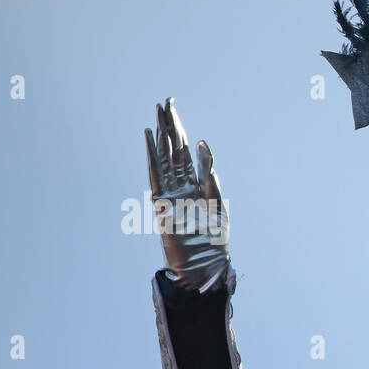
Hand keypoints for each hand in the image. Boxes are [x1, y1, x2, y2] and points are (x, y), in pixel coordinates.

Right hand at [145, 97, 230, 291]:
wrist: (203, 265)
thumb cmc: (214, 242)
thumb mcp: (218, 208)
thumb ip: (212, 181)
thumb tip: (205, 152)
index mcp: (197, 187)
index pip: (186, 154)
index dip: (181, 133)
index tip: (175, 112)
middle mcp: (181, 186)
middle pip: (174, 150)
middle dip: (170, 126)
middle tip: (165, 103)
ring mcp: (170, 192)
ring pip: (164, 157)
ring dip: (161, 135)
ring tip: (157, 113)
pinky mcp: (162, 201)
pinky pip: (156, 173)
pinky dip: (152, 154)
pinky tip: (150, 136)